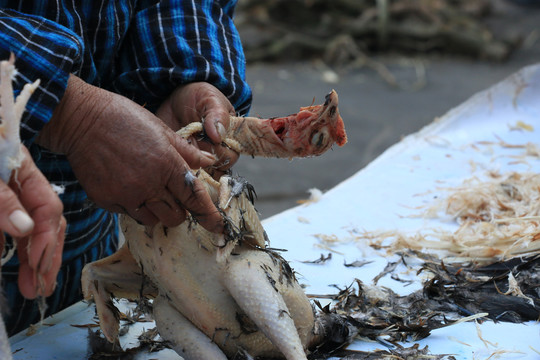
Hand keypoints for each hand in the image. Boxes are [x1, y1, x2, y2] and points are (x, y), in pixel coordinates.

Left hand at [0, 145, 64, 298]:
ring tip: (30, 285)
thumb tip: (25, 228)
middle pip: (44, 223)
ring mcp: (4, 194)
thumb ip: (1, 198)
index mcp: (23, 171)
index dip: (46, 239)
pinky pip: (1, 229)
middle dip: (45, 257)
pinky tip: (4, 262)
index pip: (48, 209)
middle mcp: (18, 185)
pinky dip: (4, 247)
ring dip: (29, 258)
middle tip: (42, 288)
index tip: (38, 267)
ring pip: (25, 229)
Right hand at [36, 75, 223, 231]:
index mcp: (167, 164)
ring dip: (158, 211)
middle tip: (173, 195)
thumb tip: (209, 161)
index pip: (195, 198)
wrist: (81, 120)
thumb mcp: (161, 128)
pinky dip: (135, 206)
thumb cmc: (124, 118)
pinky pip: (130, 215)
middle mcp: (149, 184)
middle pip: (176, 216)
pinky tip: (129, 186)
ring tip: (149, 189)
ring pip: (154, 220)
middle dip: (180, 210)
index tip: (219, 227)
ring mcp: (126, 195)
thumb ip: (186, 150)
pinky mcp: (107, 200)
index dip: (209, 215)